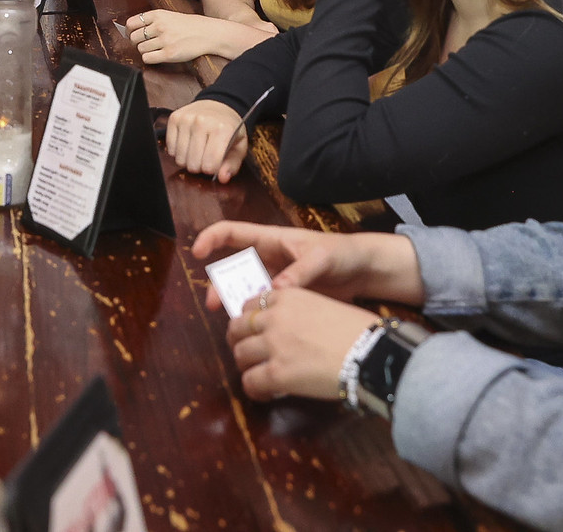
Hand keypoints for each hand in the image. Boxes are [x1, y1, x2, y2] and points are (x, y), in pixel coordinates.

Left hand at [125, 9, 225, 64]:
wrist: (208, 33)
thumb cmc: (190, 25)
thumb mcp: (169, 15)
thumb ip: (152, 20)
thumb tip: (132, 29)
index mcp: (158, 15)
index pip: (131, 23)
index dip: (129, 31)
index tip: (132, 35)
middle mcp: (159, 26)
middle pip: (133, 38)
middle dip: (136, 43)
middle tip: (143, 44)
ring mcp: (164, 40)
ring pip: (140, 49)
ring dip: (144, 51)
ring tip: (154, 50)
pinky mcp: (169, 54)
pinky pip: (147, 59)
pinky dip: (149, 59)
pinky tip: (157, 56)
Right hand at [166, 100, 248, 181]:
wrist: (218, 104)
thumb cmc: (229, 128)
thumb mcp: (239, 146)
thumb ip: (232, 165)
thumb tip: (222, 178)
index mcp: (222, 129)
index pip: (210, 165)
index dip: (212, 170)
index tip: (215, 163)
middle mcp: (202, 122)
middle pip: (193, 164)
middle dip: (200, 166)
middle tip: (206, 157)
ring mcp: (186, 119)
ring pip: (180, 159)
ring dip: (188, 160)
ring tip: (197, 151)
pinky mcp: (174, 118)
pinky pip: (170, 149)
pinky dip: (178, 152)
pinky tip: (187, 145)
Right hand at [192, 221, 423, 305]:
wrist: (366, 271)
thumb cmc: (343, 253)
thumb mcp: (322, 258)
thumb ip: (300, 272)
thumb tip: (275, 290)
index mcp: (272, 240)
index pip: (233, 233)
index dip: (212, 238)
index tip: (197, 252)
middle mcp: (269, 259)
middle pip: (233, 267)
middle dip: (218, 283)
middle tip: (213, 304)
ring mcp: (276, 279)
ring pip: (245, 290)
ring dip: (234, 303)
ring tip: (229, 322)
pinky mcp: (286, 299)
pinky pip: (262, 306)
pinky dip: (254, 316)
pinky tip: (252, 330)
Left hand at [225, 288, 382, 401]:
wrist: (373, 353)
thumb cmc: (359, 331)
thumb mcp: (324, 306)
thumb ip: (299, 312)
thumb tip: (291, 330)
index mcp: (287, 296)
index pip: (250, 305)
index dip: (249, 322)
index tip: (255, 334)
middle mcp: (274, 317)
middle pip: (237, 328)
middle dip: (240, 342)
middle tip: (250, 355)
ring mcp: (273, 344)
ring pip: (239, 354)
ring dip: (247, 366)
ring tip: (259, 375)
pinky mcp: (277, 372)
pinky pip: (249, 382)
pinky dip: (254, 389)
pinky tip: (266, 393)